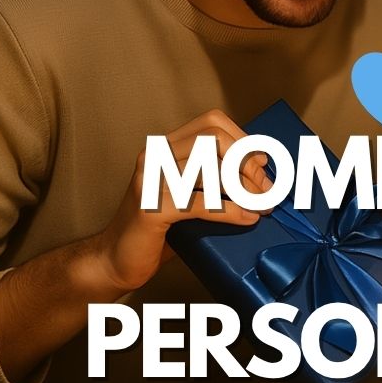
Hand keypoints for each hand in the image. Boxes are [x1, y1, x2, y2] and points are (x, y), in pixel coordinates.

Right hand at [92, 109, 270, 293]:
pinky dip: (232, 210)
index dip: (243, 138)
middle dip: (247, 161)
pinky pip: (201, 203)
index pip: (212, 122)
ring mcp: (150, 180)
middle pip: (214, 139)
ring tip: (264, 204)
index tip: (263, 161)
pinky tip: (249, 217)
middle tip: (266, 187)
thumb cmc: (158, 228)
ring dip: (246, 187)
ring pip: (210, 168)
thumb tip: (261, 165)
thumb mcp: (189, 192)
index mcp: (165, 147)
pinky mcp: (151, 209)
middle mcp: (155, 156)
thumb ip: (215, 175)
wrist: (115, 260)